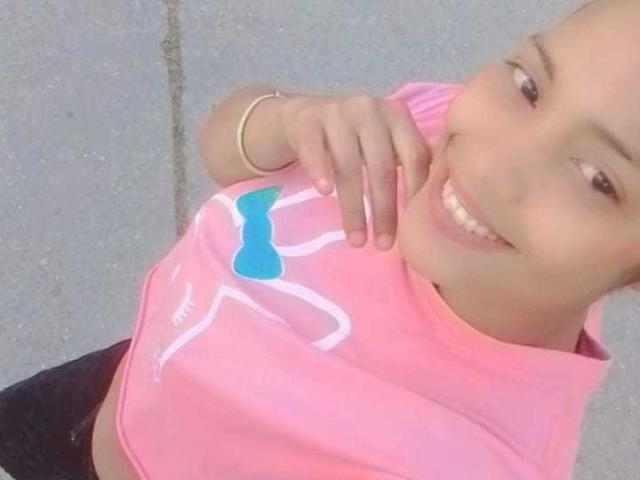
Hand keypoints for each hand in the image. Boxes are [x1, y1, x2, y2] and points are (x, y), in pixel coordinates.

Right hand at [279, 93, 431, 249]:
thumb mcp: (383, 138)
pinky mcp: (307, 121)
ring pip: (348, 165)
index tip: (415, 227)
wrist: (302, 115)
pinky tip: (324, 192)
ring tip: (356, 240)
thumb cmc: (352, 135)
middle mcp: (370, 110)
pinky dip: (320, 170)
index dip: (417, 192)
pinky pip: (314, 149)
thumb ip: (407, 156)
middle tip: (384, 245)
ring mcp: (337, 113)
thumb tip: (438, 199)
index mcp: (396, 115)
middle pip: (382, 166)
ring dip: (353, 208)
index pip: (414, 156)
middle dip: (385, 210)